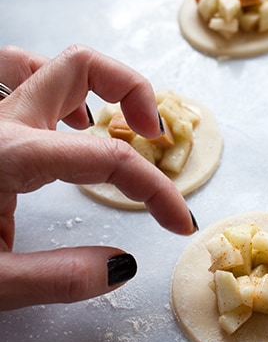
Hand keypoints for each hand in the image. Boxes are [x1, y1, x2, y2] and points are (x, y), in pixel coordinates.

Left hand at [0, 46, 197, 310]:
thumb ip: (59, 278)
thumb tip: (119, 266)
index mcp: (7, 157)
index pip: (107, 157)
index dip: (155, 188)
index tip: (177, 221)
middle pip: (80, 65)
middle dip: (133, 91)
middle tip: (155, 137)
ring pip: (42, 62)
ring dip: (85, 84)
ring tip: (108, 124)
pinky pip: (12, 79)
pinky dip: (47, 90)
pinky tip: (59, 125)